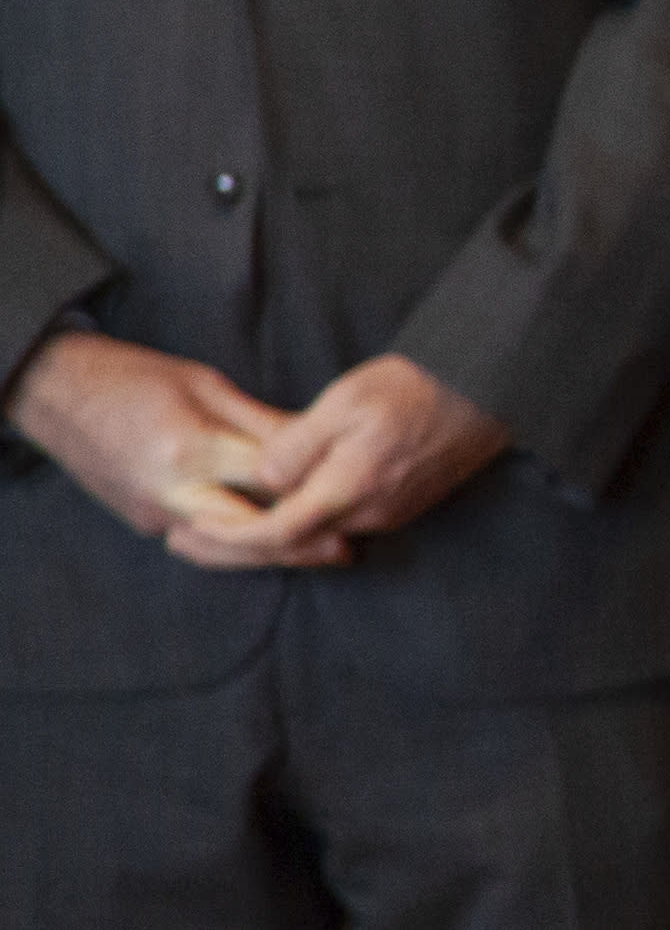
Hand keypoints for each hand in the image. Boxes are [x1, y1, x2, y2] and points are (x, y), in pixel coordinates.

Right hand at [7, 330, 316, 562]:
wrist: (56, 394)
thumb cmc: (134, 377)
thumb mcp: (206, 385)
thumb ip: (261, 423)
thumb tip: (316, 444)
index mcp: (191, 449)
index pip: (266, 481)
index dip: (312, 489)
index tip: (353, 493)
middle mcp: (170, 491)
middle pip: (248, 533)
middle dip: (297, 544)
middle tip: (344, 548)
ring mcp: (151, 513)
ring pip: (223, 547)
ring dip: (269, 552)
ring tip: (318, 548)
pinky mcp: (142, 520)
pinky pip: (199, 539)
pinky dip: (235, 542)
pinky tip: (269, 537)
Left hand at [174, 354, 506, 564]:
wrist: (488, 389)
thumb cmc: (416, 387)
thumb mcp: (344, 401)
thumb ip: (296, 445)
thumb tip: (265, 477)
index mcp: (348, 489)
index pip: (273, 532)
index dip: (224, 538)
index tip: (186, 533)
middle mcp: (369, 513)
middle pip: (290, 545)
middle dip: (233, 547)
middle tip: (183, 542)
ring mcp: (390, 513)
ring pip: (316, 536)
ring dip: (268, 534)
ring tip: (221, 522)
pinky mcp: (404, 504)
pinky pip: (342, 522)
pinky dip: (303, 523)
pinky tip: (281, 507)